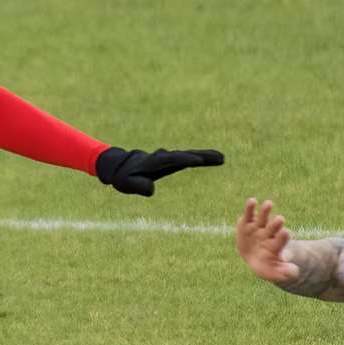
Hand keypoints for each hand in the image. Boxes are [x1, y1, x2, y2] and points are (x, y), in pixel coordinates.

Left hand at [96, 146, 222, 195]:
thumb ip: (139, 186)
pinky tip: (217, 159)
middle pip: (186, 155)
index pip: (172, 159)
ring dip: (206, 156)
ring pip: (190, 155)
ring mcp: (170, 157)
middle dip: (202, 156)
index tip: (198, 160)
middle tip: (219, 157)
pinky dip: (203, 158)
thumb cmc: (125, 177)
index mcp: (155, 161)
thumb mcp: (127, 183)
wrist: (121, 166)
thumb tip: (151, 189)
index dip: (185, 159)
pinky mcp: (174, 160)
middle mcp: (165, 156)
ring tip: (222, 157)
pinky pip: (190, 158)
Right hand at [236, 198, 299, 285]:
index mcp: (276, 245)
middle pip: (274, 227)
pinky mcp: (247, 223)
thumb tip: (294, 272)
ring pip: (263, 218)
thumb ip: (283, 272)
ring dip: (266, 211)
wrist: (254, 257)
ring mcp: (258, 227)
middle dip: (276, 224)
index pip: (281, 240)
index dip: (282, 237)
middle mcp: (269, 234)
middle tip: (280, 219)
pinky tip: (252, 201)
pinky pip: (249, 214)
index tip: (285, 233)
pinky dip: (250, 208)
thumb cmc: (266, 265)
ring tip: (269, 204)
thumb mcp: (273, 272)